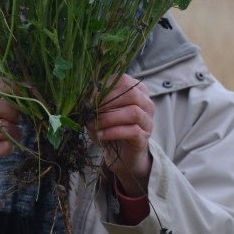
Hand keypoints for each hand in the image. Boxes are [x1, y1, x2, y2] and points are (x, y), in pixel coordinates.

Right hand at [0, 83, 22, 201]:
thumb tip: (23, 88)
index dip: (9, 87)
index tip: (20, 94)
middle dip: (11, 110)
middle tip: (16, 118)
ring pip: (3, 128)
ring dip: (16, 130)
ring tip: (13, 132)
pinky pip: (5, 146)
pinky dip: (11, 144)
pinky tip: (5, 145)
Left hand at [88, 75, 153, 196]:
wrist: (121, 153)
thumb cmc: (109, 127)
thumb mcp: (101, 111)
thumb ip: (96, 101)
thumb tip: (85, 98)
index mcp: (137, 90)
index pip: (124, 80)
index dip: (105, 87)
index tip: (90, 96)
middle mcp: (146, 103)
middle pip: (131, 94)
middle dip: (108, 102)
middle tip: (92, 110)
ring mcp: (147, 121)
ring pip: (133, 113)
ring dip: (109, 118)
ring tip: (94, 124)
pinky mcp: (144, 137)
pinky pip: (132, 131)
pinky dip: (113, 132)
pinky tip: (100, 135)